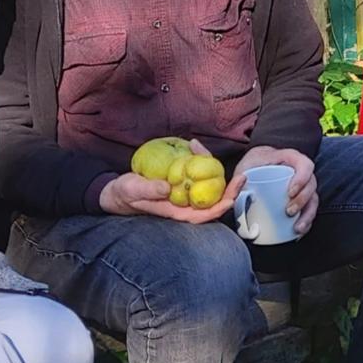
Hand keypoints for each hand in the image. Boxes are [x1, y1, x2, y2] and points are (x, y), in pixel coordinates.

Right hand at [98, 139, 243, 223]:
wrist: (120, 189)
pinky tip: (195, 146)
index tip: (232, 199)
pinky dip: (199, 160)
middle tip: (242, 177)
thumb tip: (167, 188)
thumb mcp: (134, 190)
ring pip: (207, 185)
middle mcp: (185, 205)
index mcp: (177, 213)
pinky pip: (196, 173)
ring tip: (210, 151)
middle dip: (230, 191)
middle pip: (213, 201)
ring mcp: (184, 193)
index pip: (203, 215)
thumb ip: (149, 190)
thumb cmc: (126, 194)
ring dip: (214, 170)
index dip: (220, 208)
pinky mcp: (181, 181)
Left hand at [237, 145, 318, 234]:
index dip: (302, 178)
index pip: (304, 164)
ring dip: (308, 215)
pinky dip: (306, 222)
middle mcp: (300, 171)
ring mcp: (303, 185)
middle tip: (289, 211)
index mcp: (289, 158)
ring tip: (297, 228)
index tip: (290, 192)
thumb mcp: (245, 166)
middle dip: (303, 200)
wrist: (254, 168)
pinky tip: (298, 232)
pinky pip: (309, 210)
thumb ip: (239, 179)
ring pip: (313, 199)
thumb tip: (238, 192)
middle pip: (311, 184)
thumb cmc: (251, 165)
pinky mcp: (301, 198)